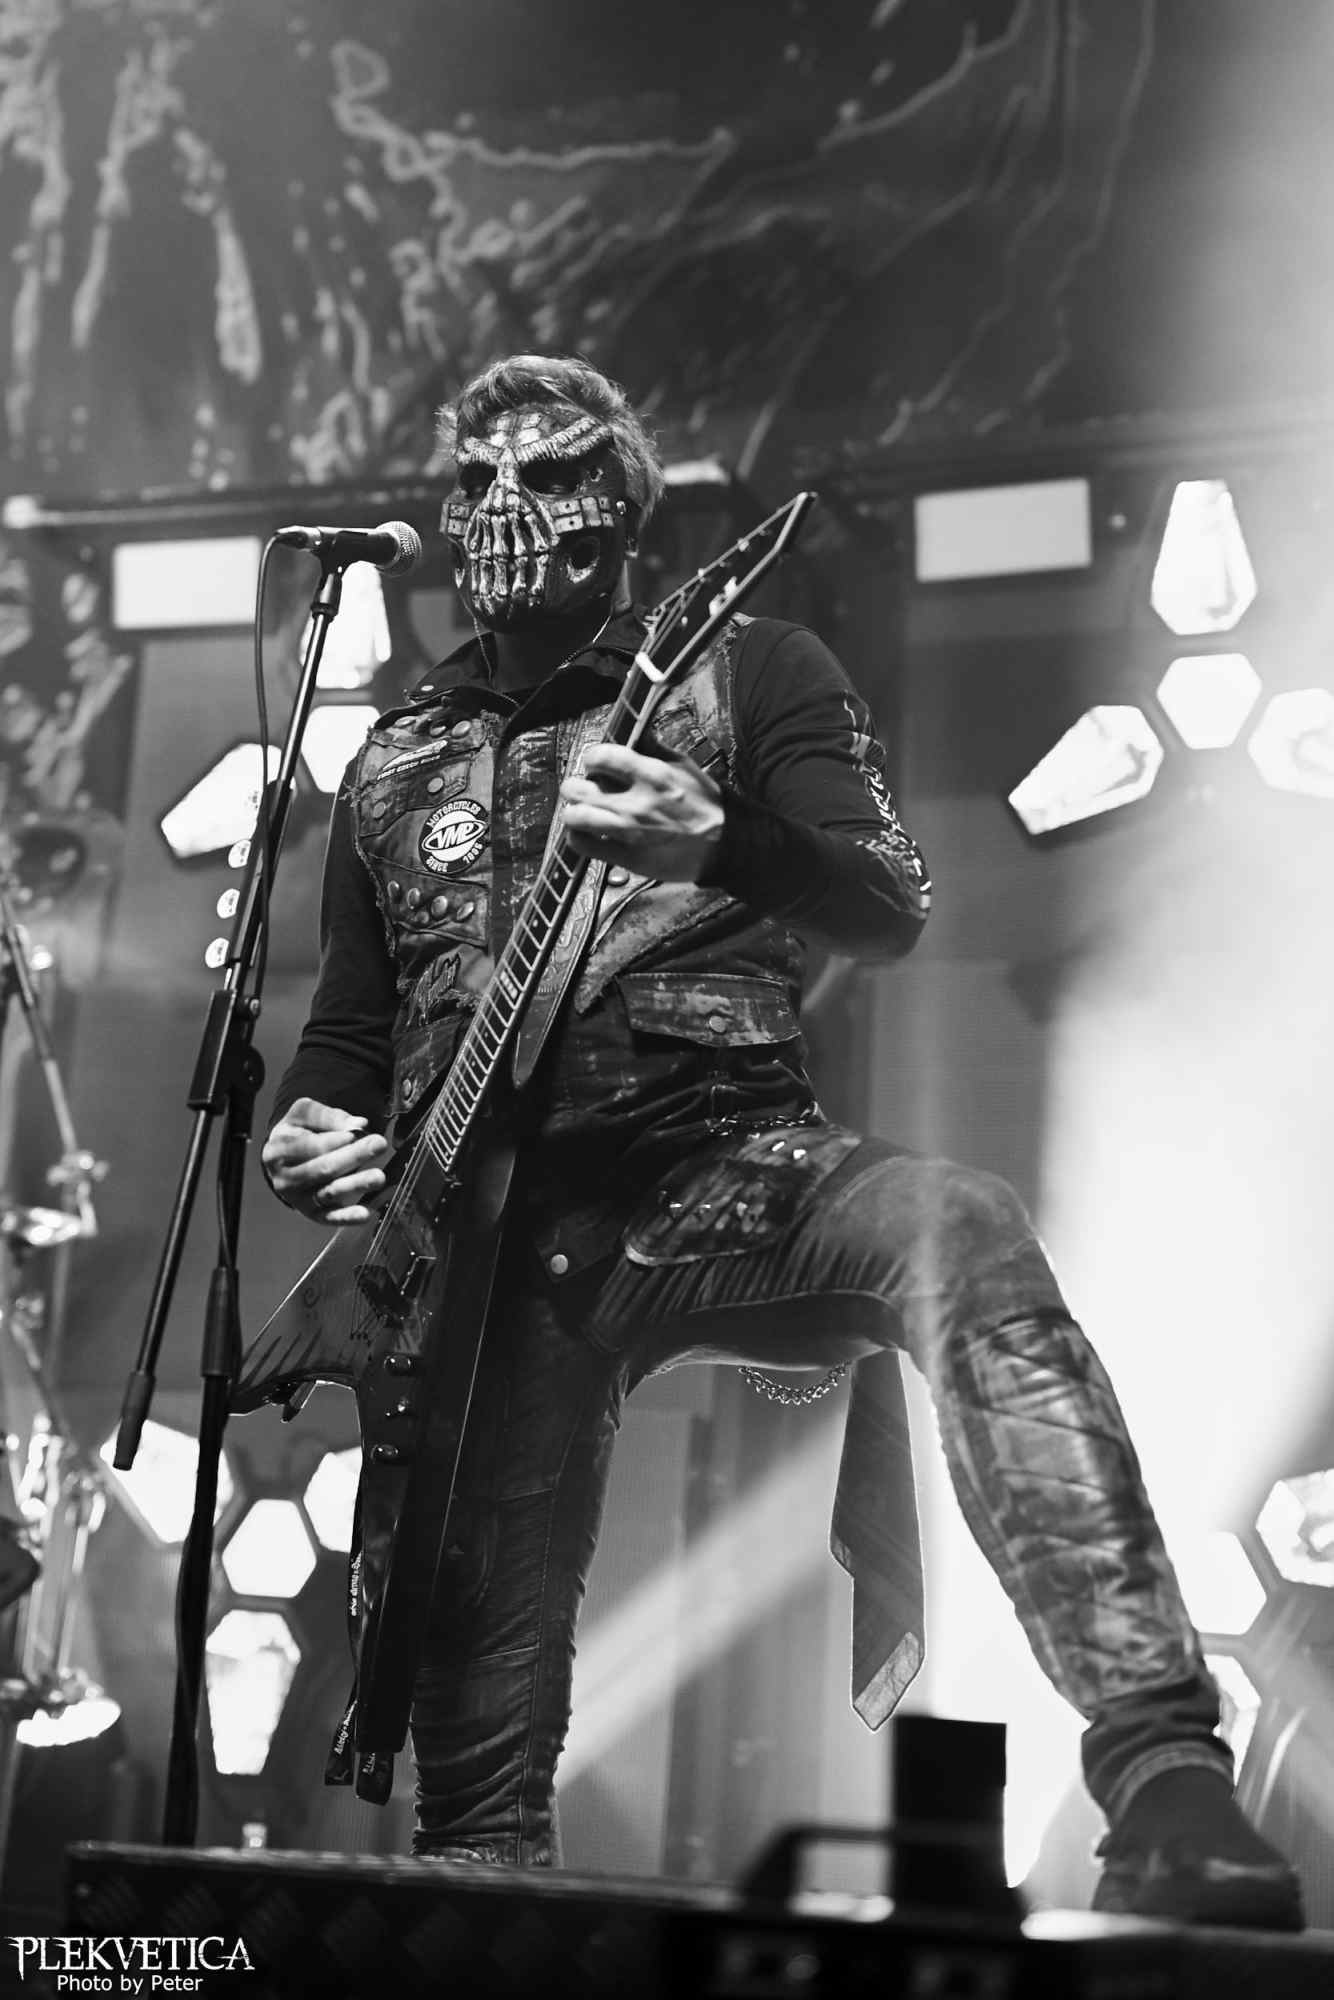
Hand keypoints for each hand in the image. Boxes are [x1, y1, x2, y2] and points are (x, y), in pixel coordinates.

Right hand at [261, 1097, 387, 1225]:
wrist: (283, 1161)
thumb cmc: (298, 1133)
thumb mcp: (305, 1115)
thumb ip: (329, 1117)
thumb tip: (359, 1124)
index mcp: (277, 1150)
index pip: (308, 1145)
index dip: (334, 1140)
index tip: (355, 1134)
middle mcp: (284, 1178)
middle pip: (322, 1168)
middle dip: (352, 1156)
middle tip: (379, 1145)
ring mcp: (298, 1199)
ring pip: (330, 1192)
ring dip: (356, 1185)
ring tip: (378, 1177)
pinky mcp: (313, 1214)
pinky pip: (331, 1217)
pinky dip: (348, 1217)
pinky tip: (366, 1213)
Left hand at [559, 744, 724, 882]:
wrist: (725, 844)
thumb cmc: (706, 804)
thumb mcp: (683, 765)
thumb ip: (653, 747)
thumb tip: (634, 730)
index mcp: (652, 775)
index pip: (601, 756)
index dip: (592, 757)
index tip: (595, 762)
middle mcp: (636, 803)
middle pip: (579, 788)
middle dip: (576, 785)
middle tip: (582, 787)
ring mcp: (629, 832)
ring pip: (576, 817)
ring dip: (573, 812)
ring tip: (580, 810)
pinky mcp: (627, 857)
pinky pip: (585, 846)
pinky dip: (578, 837)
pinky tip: (585, 832)